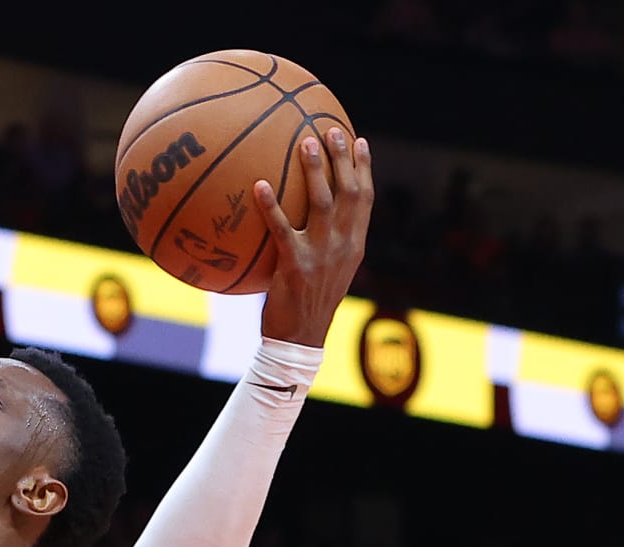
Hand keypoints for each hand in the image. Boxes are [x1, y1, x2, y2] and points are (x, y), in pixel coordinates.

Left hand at [256, 127, 372, 346]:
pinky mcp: (296, 266)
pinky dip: (270, 206)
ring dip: (315, 170)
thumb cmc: (307, 304)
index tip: (358, 140)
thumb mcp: (327, 272)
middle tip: (330, 129)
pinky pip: (281, 228)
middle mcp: (343, 245)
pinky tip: (258, 186)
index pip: (365, 199)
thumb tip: (309, 218)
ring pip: (322, 202)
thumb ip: (326, 243)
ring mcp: (321, 254)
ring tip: (304, 142)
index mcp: (354, 244)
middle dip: (342, 158)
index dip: (363, 168)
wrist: (300, 339)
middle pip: (348, 192)